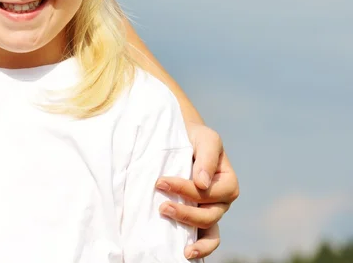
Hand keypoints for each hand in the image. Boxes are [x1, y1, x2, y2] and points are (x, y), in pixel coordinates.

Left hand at [156, 123, 238, 259]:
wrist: (184, 138)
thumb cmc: (196, 138)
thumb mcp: (206, 139)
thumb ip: (206, 158)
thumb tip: (202, 183)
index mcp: (228, 183)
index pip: (209, 193)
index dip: (186, 190)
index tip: (162, 181)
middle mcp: (222, 201)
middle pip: (208, 215)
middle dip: (184, 213)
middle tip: (161, 206)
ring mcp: (211, 212)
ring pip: (207, 230)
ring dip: (190, 234)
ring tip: (175, 239)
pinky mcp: (198, 218)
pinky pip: (204, 238)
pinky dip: (199, 247)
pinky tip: (185, 253)